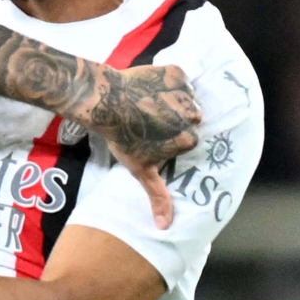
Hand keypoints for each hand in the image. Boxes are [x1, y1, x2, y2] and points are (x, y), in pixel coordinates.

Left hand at [80, 62, 201, 227]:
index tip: (156, 137)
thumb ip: (157, 196)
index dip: (172, 138)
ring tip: (151, 104)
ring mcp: (186, 92)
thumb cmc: (123, 138)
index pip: (188, 139)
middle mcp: (193, 114)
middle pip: (190, 117)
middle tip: (152, 120)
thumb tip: (165, 227)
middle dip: (176, 119)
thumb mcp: (140, 170)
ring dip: (174, 99)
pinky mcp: (176, 72)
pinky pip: (179, 77)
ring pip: (187, 97)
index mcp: (189, 139)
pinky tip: (151, 87)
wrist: (105, 102)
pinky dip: (168, 80)